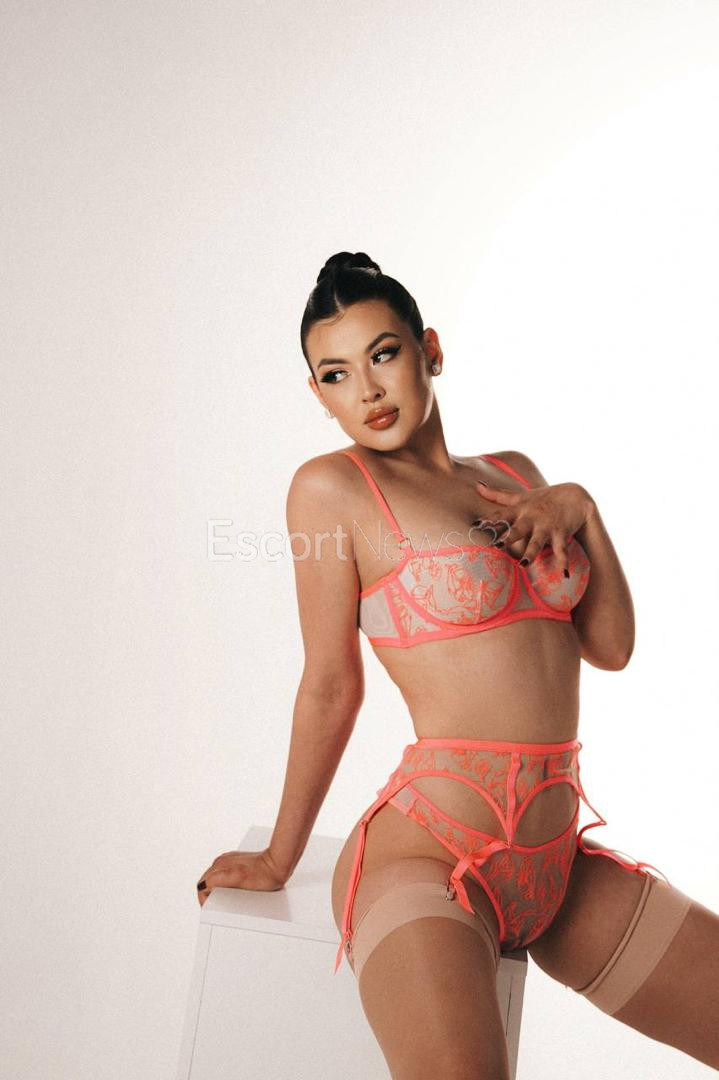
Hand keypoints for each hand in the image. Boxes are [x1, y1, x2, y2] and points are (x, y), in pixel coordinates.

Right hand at [195, 847, 286, 906]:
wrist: (278, 863)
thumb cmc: (263, 875)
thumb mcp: (237, 879)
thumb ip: (217, 880)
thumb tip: (202, 886)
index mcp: (219, 865)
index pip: (202, 886)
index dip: (203, 900)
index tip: (209, 908)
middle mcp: (222, 861)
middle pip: (207, 882)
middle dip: (209, 895)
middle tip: (218, 906)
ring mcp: (230, 861)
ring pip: (215, 879)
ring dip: (217, 889)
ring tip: (227, 899)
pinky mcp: (238, 862)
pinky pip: (225, 875)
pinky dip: (226, 884)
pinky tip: (235, 889)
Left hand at [473, 478, 593, 576]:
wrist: (574, 495)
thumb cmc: (542, 498)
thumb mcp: (520, 496)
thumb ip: (498, 494)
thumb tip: (477, 485)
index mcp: (519, 510)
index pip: (500, 515)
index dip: (488, 519)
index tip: (474, 525)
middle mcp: (531, 518)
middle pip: (517, 529)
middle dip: (508, 537)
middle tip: (496, 546)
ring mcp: (546, 526)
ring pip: (537, 541)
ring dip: (531, 553)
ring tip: (524, 565)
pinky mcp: (561, 533)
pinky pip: (561, 549)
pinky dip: (563, 561)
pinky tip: (563, 574)